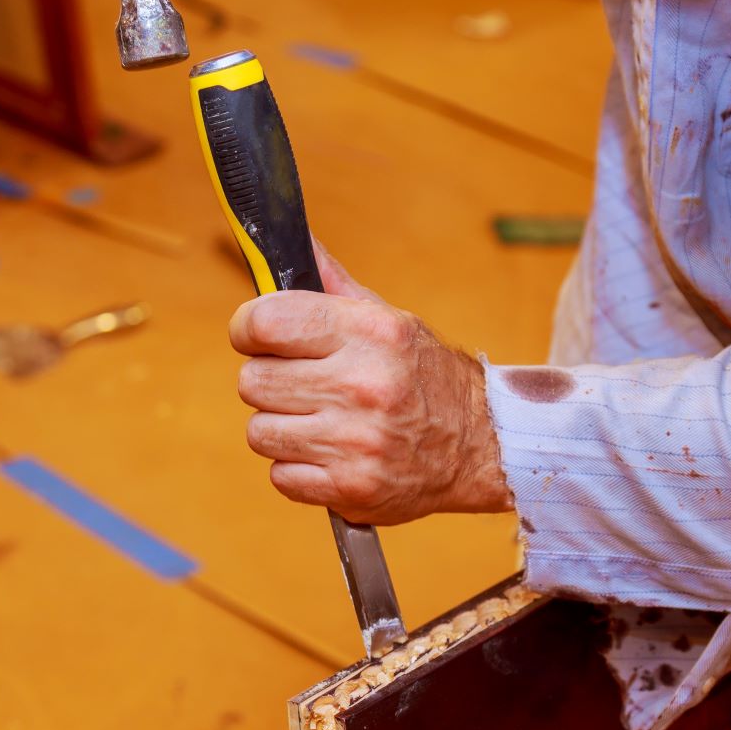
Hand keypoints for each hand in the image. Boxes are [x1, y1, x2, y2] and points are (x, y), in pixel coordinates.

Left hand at [230, 243, 512, 524]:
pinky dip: (298, 469)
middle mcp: (363, 385)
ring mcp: (356, 441)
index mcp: (371, 332)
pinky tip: (329, 454)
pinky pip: (280, 476)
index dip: (248, 329)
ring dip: (281, 428)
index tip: (257, 336)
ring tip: (318, 421)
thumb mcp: (388, 319)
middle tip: (302, 385)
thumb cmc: (426, 378)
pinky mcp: (351, 488)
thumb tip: (290, 240)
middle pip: (253, 380)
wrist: (482, 446)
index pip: (265, 321)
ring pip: (260, 432)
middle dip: (270, 382)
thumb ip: (331, 284)